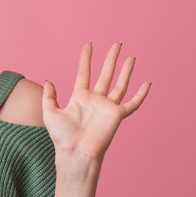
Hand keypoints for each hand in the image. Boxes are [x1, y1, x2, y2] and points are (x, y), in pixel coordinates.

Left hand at [42, 42, 150, 161]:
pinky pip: (132, 104)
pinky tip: (147, 83)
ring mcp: (107, 107)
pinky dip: (140, 95)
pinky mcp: (117, 116)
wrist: (75, 152)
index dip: (86, 58)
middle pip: (105, 74)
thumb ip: (49, 96)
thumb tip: (48, 80)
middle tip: (117, 44)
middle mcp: (95, 100)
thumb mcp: (50, 112)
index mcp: (80, 97)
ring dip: (125, 71)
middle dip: (111, 59)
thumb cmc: (62, 137)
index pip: (84, 73)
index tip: (88, 45)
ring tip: (131, 57)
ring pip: (119, 84)